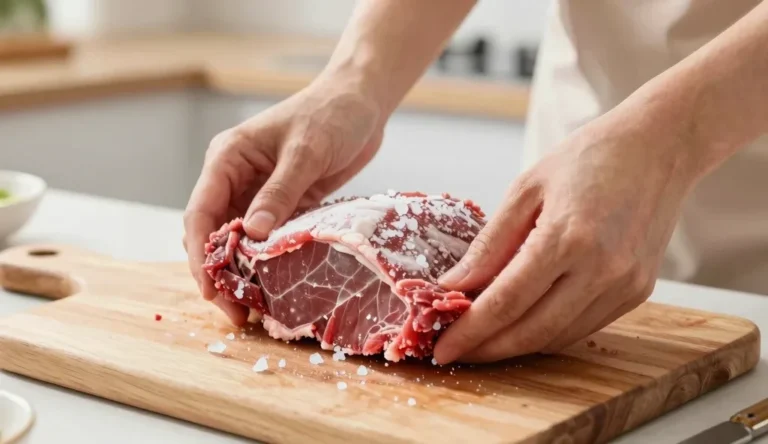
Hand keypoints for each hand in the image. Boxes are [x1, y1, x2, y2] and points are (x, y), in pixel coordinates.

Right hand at [183, 76, 383, 324]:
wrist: (362, 103)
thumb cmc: (332, 114)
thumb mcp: (306, 152)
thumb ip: (280, 192)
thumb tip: (253, 235)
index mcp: (228, 158)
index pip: (200, 212)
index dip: (200, 255)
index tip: (210, 290)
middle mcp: (236, 178)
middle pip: (215, 234)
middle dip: (220, 273)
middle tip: (236, 312)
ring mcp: (260, 193)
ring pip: (240, 242)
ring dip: (243, 274)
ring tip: (254, 309)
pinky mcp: (285, 204)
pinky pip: (269, 239)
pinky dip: (269, 263)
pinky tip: (277, 288)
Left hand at [433, 109, 698, 363]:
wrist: (659, 148)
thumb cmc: (589, 158)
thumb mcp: (526, 189)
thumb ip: (489, 244)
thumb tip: (454, 286)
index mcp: (567, 236)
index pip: (506, 301)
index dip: (470, 331)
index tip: (442, 348)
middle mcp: (601, 269)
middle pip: (532, 331)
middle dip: (487, 349)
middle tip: (455, 352)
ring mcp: (624, 285)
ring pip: (558, 338)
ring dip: (516, 347)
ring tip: (483, 340)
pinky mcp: (638, 293)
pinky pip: (583, 328)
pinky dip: (547, 334)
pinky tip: (523, 324)